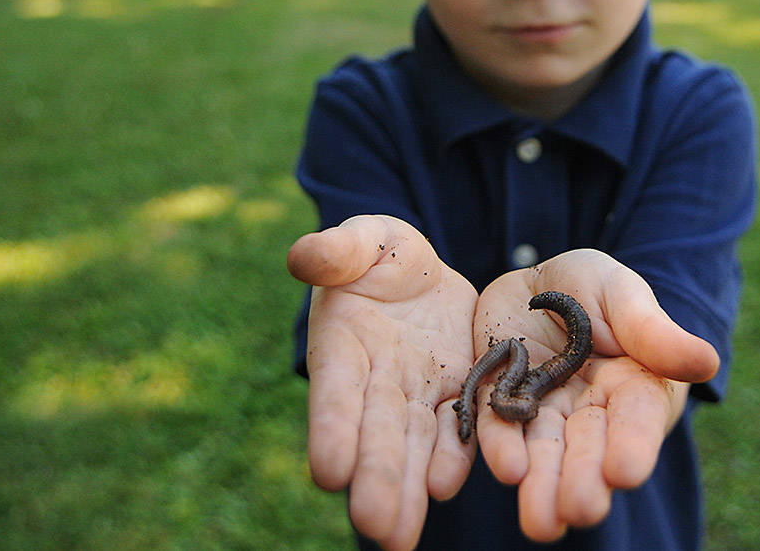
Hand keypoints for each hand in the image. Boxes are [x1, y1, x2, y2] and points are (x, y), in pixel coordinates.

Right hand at [287, 215, 479, 550]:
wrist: (421, 272)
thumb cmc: (378, 253)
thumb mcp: (364, 238)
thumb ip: (338, 248)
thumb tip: (303, 256)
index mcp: (342, 344)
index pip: (335, 391)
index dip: (332, 428)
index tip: (328, 471)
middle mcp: (375, 380)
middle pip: (375, 434)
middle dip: (375, 479)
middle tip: (376, 527)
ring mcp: (415, 392)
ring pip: (412, 446)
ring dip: (407, 491)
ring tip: (401, 538)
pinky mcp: (455, 391)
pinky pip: (455, 428)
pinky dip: (452, 456)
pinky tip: (448, 487)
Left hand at [469, 250, 719, 542]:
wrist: (536, 281)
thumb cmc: (594, 288)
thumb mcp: (624, 295)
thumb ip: (654, 331)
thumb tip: (708, 362)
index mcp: (632, 387)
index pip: (636, 419)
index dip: (632, 444)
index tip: (627, 471)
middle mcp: (589, 411)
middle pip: (589, 449)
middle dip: (584, 481)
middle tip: (582, 510)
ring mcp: (544, 411)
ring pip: (544, 453)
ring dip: (542, 486)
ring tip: (542, 522)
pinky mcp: (500, 403)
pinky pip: (499, 428)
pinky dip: (501, 448)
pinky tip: (506, 470)